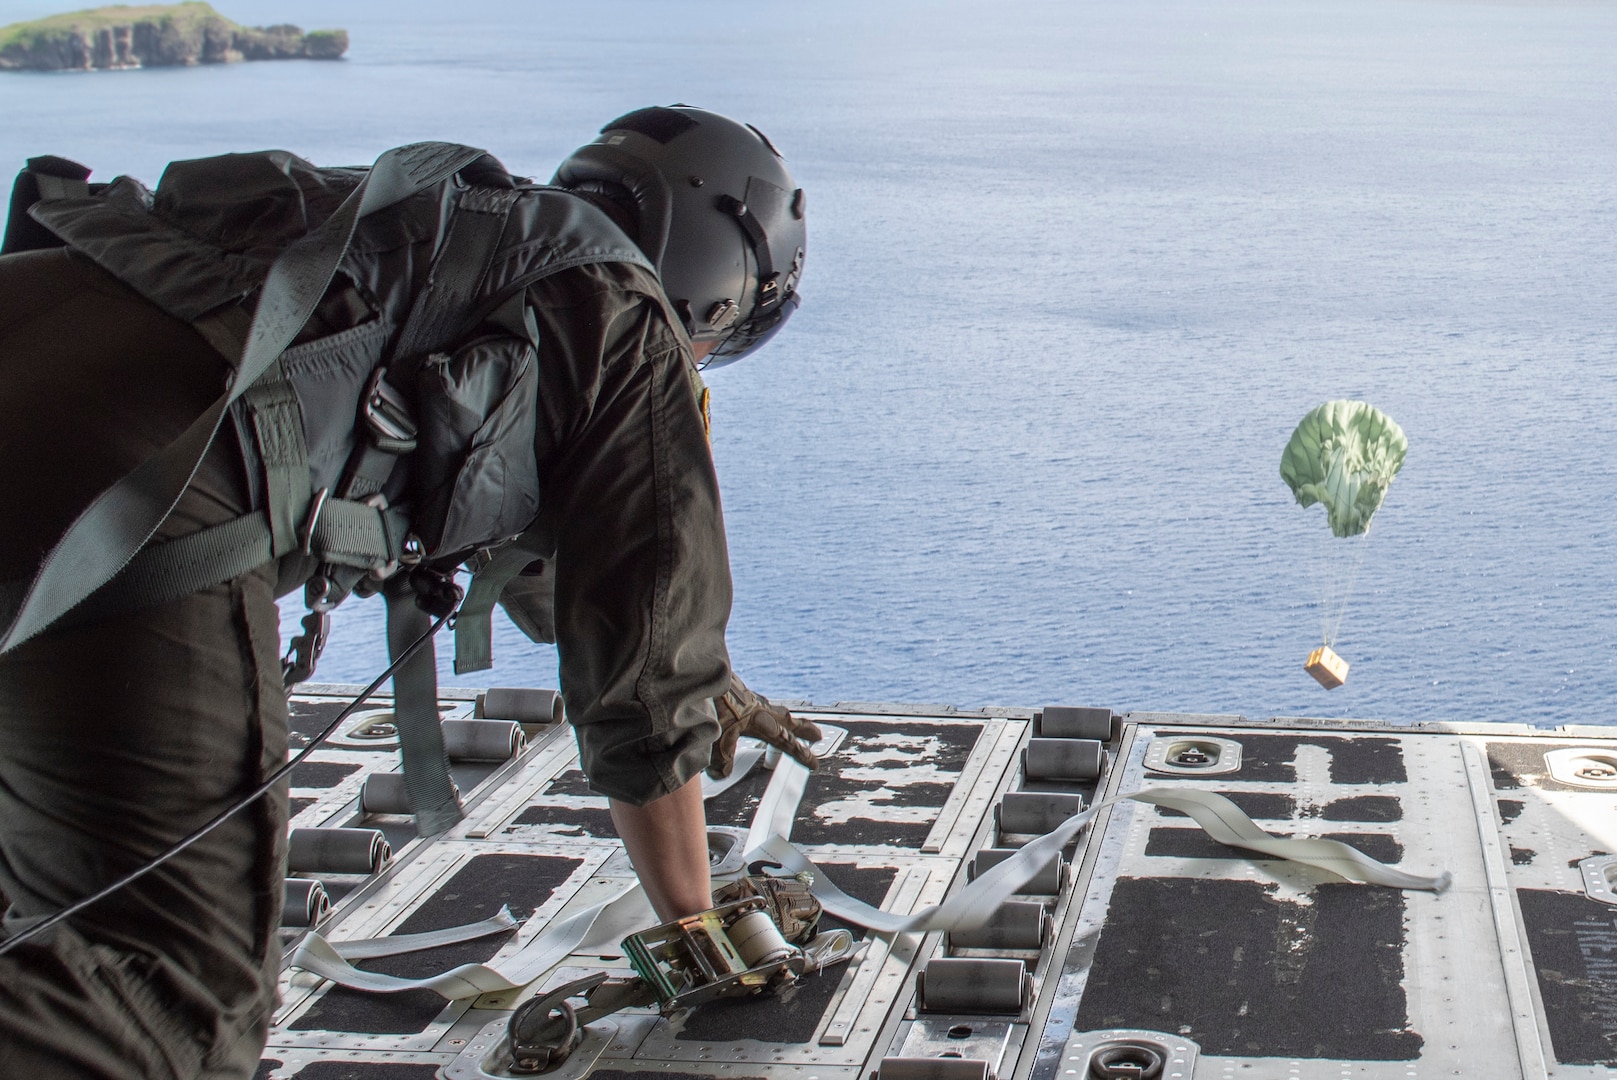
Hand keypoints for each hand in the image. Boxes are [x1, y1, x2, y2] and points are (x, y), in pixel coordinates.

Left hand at [708, 673, 822, 777]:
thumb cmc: (714, 705)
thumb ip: (723, 761)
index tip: (813, 764)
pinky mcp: (737, 692)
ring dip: (785, 717)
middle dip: (805, 729)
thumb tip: (723, 772)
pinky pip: (757, 704)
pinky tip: (752, 712)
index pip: (788, 743)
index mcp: (762, 723)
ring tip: (788, 722)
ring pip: (775, 710)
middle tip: (817, 735)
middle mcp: (760, 710)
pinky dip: (763, 710)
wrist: (703, 678)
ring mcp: (750, 699)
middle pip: (790, 721)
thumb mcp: (718, 741)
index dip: (801, 755)